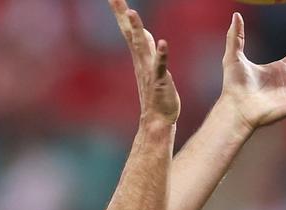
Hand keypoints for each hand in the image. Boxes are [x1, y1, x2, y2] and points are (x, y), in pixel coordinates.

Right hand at [109, 0, 179, 125]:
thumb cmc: (156, 94)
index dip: (121, 12)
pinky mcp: (160, 81)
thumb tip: (143, 31)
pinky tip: (164, 43)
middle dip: (123, 14)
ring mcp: (149, 70)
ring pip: (141, 46)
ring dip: (136, 29)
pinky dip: (161, 55)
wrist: (157, 120)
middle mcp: (141, 60)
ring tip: (131, 12)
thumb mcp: (152, 65)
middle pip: (130, 33)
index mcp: (139, 56)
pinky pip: (160, 66)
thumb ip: (148, 47)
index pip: (128, 30)